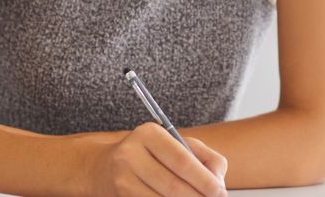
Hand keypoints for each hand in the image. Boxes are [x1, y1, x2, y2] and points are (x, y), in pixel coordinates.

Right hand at [90, 122, 227, 195]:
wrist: (105, 168)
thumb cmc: (152, 155)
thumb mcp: (177, 146)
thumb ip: (204, 157)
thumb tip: (218, 181)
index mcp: (149, 134)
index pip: (182, 160)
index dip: (204, 179)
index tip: (220, 191)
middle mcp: (131, 154)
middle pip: (173, 185)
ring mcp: (122, 178)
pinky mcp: (120, 196)